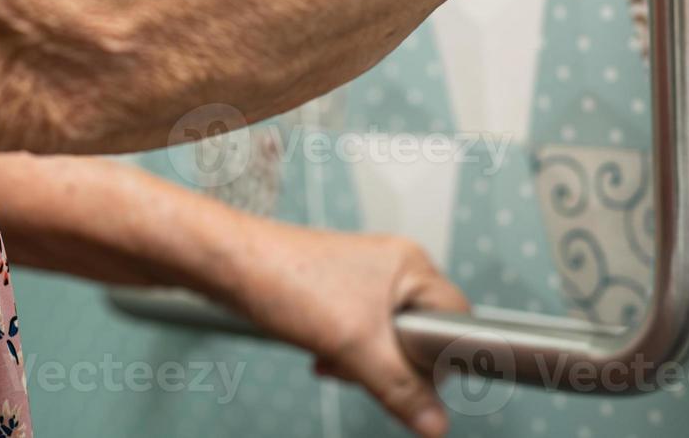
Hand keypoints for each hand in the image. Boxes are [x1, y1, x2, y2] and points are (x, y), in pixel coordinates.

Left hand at [225, 225, 468, 437]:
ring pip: (390, 341)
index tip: (415, 379)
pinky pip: (363, 336)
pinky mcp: (343, 294)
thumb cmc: (286, 280)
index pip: (457, 321)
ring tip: (336, 358)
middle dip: (394, 364)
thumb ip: (400, 388)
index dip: (440, 357)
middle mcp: (395, 268)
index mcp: (412, 266)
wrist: (230, 266)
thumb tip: (435, 424)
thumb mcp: (354, 346)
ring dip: (364, 362)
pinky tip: (324, 355)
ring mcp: (368, 280)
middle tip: (365, 366)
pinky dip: (346, 353)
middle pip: (422, 336)